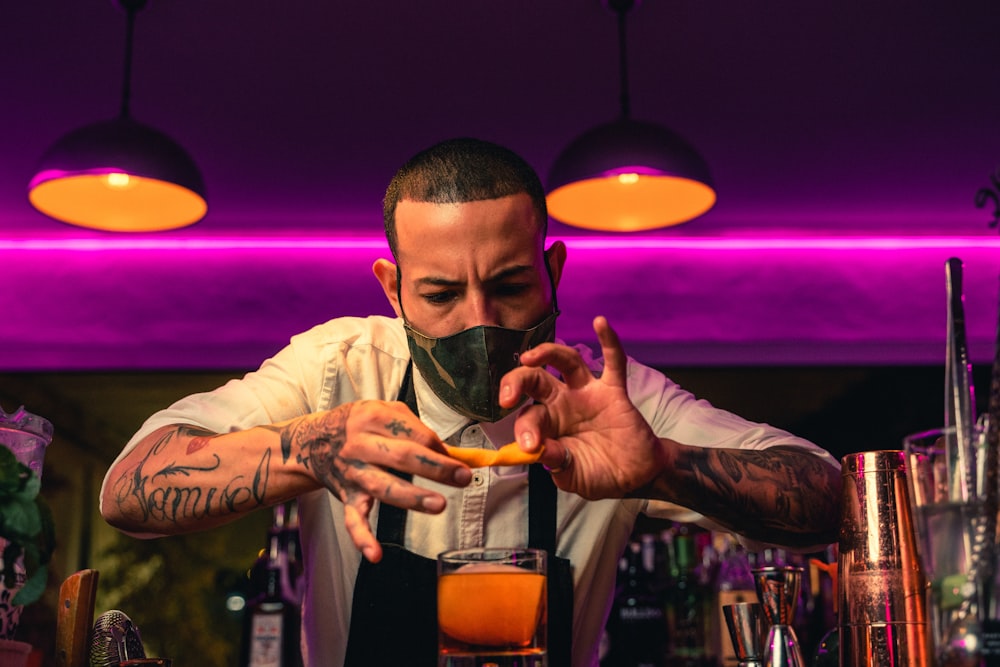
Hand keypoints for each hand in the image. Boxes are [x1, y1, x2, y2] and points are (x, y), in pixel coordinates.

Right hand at [282, 400, 470, 561]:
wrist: (312, 441)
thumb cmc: (359, 424)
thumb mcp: (384, 411)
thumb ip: (416, 427)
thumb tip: (449, 453)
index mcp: (373, 418)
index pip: (414, 433)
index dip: (439, 446)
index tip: (459, 458)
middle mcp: (360, 445)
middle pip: (402, 457)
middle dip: (436, 468)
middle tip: (464, 477)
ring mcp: (353, 473)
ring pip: (384, 487)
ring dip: (412, 497)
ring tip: (438, 505)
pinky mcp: (347, 497)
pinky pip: (353, 520)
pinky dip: (362, 538)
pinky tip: (376, 555)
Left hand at [500, 316, 667, 498]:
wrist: (636, 476)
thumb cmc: (599, 474)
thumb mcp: (573, 475)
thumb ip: (558, 462)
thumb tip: (539, 450)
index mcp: (547, 424)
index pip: (528, 417)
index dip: (525, 430)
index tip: (531, 446)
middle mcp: (562, 403)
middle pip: (534, 379)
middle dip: (516, 382)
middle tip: (507, 396)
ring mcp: (587, 393)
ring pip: (565, 362)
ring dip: (547, 353)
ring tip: (531, 356)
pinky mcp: (614, 391)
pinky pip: (613, 362)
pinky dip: (609, 341)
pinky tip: (601, 322)